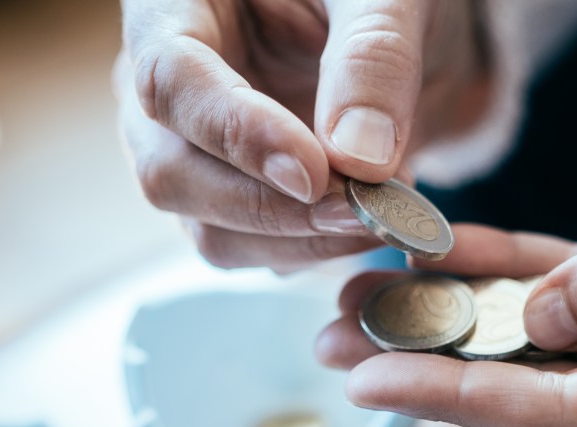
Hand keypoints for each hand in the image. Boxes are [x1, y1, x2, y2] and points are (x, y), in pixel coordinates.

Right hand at [116, 0, 491, 270]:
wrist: (407, 35)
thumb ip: (372, 57)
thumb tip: (358, 158)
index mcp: (176, 7)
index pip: (169, 82)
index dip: (237, 134)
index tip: (314, 172)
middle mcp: (168, 90)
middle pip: (173, 174)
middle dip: (273, 208)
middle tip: (367, 207)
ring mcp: (195, 155)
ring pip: (213, 233)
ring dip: (305, 241)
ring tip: (388, 207)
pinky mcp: (236, 205)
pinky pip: (260, 253)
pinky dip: (322, 250)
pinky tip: (376, 217)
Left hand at [317, 70, 576, 426]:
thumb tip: (540, 320)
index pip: (572, 416)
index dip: (465, 400)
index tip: (374, 382)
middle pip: (538, 392)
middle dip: (433, 367)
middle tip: (333, 342)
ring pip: (538, 344)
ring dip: (451, 320)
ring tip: (358, 302)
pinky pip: (563, 289)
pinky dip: (500, 270)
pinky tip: (434, 258)